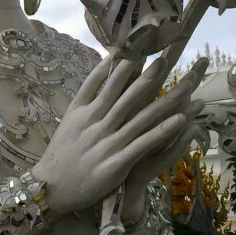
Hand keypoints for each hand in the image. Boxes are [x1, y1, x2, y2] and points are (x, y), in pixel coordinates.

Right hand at [32, 53, 208, 216]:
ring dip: (163, 102)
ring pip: (139, 118)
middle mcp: (95, 124)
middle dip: (146, 77)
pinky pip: (143, 144)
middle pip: (124, 96)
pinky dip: (162, 132)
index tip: (137, 47)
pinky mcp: (116, 163)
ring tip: (184, 88)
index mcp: (83, 111)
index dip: (121, 65)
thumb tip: (102, 73)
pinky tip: (179, 122)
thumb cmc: (61, 153)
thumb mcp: (69, 120)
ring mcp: (107, 143)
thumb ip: (85, 97)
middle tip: (164, 60)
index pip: (103, 81)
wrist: (51, 187)